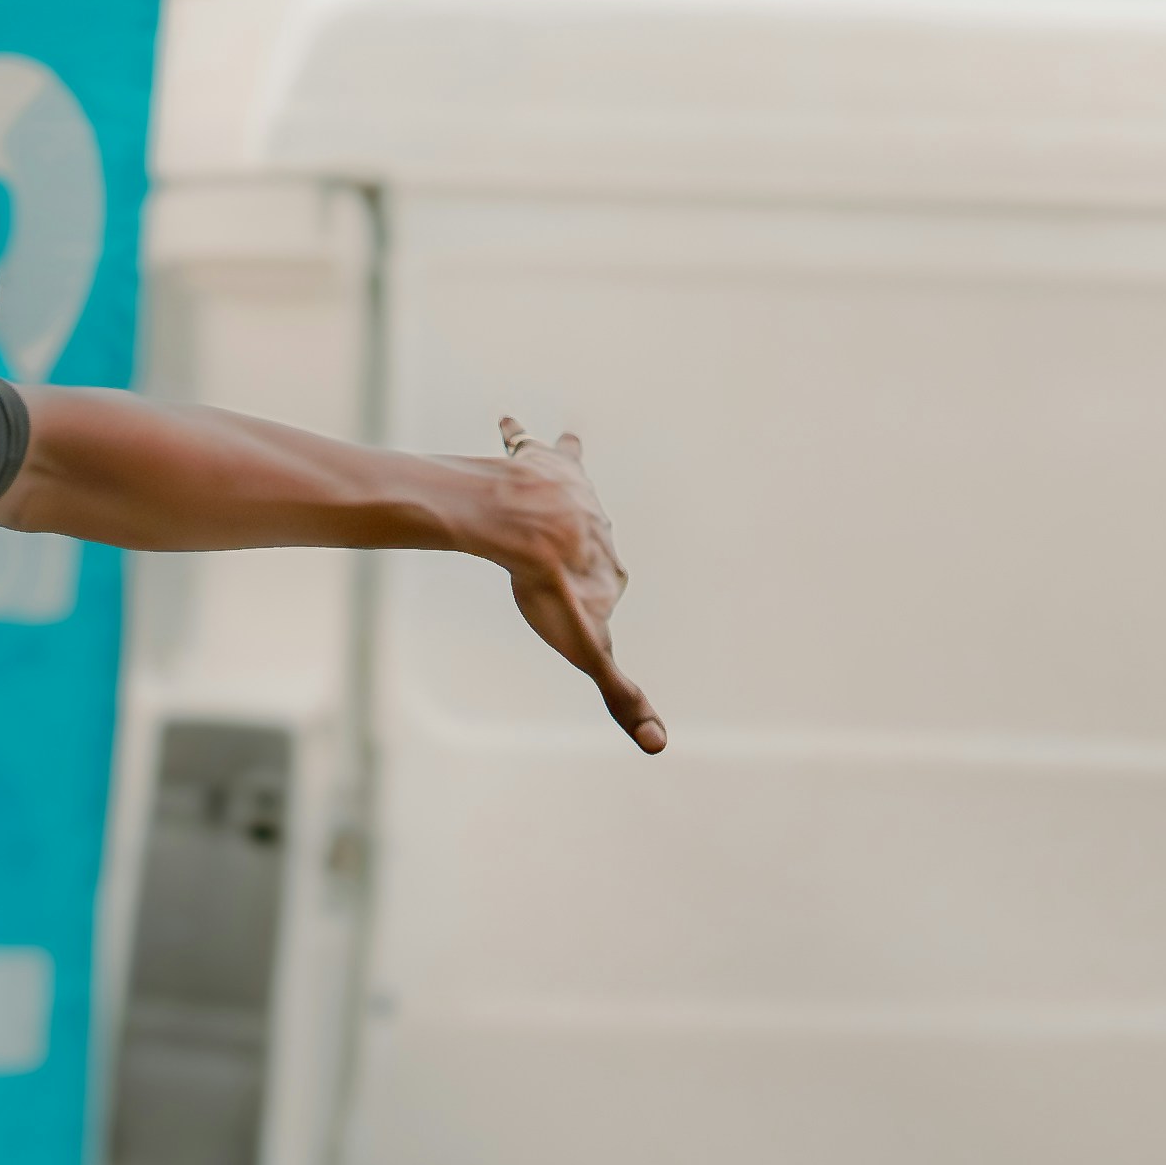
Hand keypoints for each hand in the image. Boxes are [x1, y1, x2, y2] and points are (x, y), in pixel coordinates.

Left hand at [488, 419, 662, 753]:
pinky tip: (506, 419)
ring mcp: (570, 489)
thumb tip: (659, 745)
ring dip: (568, 482)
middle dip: (583, 545)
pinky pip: (526, 443)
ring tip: (567, 463)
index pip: (609, 587)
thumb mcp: (590, 652)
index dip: (595, 603)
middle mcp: (598, 525)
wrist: (524, 529)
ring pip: (569, 485)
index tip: (582, 613)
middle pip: (591, 539)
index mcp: (609, 568)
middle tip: (558, 559)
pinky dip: (519, 434)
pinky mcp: (537, 460)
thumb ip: (622, 697)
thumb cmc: (554, 590)